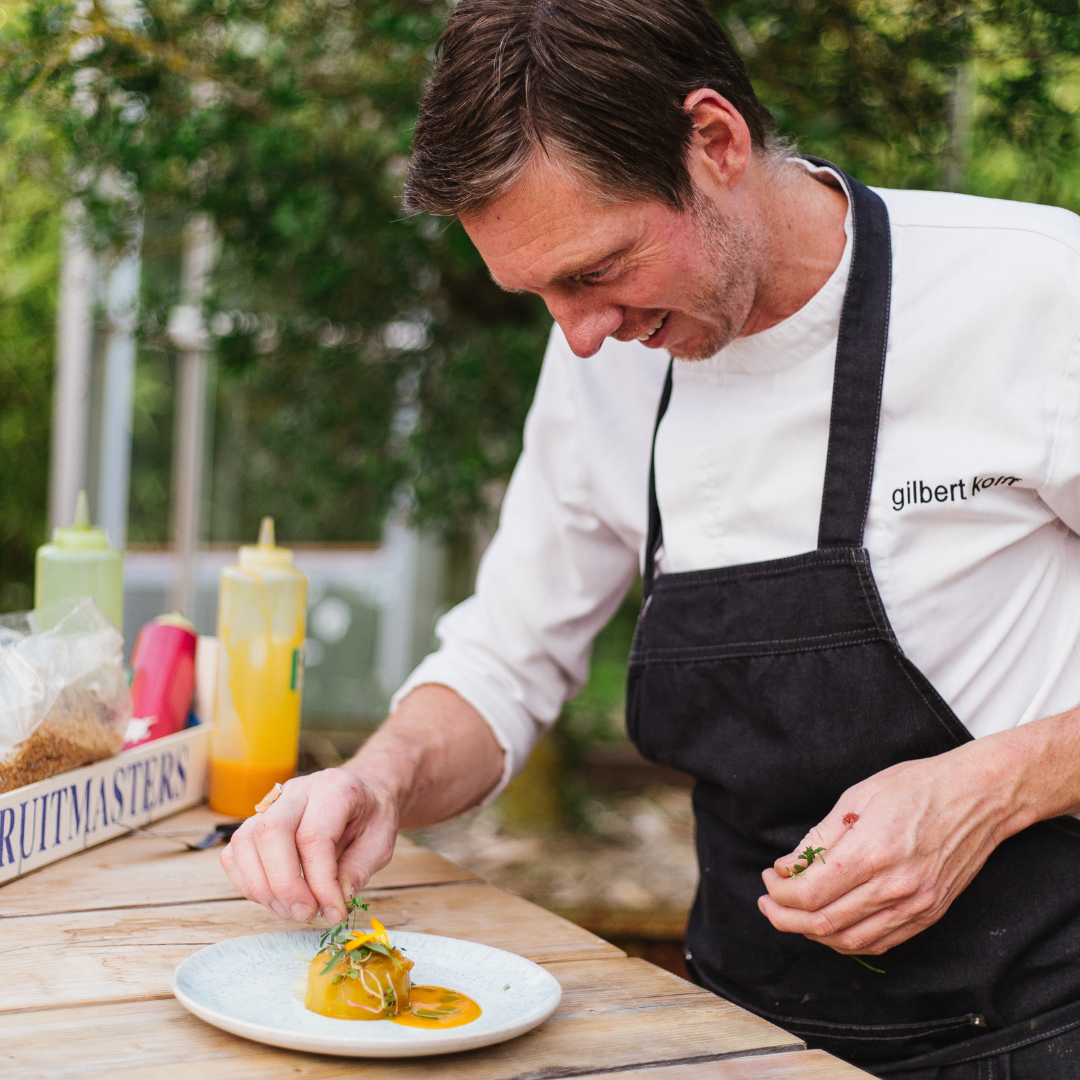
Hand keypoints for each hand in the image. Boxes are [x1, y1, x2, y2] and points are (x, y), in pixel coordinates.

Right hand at [221, 767, 397, 924]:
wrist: (362, 799)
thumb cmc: (370, 820)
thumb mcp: (381, 843)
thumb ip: (359, 870)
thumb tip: (336, 901)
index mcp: (334, 788)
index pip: (313, 836)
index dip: (320, 881)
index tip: (333, 912)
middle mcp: (298, 790)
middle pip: (270, 832)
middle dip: (284, 884)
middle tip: (306, 913)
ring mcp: (271, 804)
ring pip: (245, 841)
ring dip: (263, 887)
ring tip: (292, 910)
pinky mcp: (254, 822)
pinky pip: (234, 853)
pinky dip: (248, 883)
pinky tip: (275, 898)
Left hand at [757, 745, 1018, 955]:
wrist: (978, 796)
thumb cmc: (916, 787)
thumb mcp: (857, 797)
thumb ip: (820, 838)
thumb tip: (787, 867)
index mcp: (871, 852)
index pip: (810, 893)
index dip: (780, 892)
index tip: (769, 877)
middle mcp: (895, 886)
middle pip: (824, 923)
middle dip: (785, 917)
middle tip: (768, 901)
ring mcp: (915, 904)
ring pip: (849, 940)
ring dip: (812, 933)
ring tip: (793, 913)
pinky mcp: (929, 913)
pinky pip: (880, 942)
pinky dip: (847, 940)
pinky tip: (829, 924)